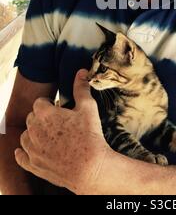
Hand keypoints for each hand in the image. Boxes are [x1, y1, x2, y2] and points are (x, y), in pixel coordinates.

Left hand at [15, 69, 111, 194]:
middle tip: (57, 122)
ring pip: (25, 136)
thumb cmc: (90, 136)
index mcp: (45, 114)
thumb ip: (81, 88)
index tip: (58, 108)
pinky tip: (29, 150)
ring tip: (49, 135)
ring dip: (34, 133)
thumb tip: (81, 71)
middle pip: (31, 118)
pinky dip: (24, 153)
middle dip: (41, 118)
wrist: (90, 167)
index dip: (49, 104)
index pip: (39, 103)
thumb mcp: (88, 108)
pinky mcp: (34, 165)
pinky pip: (21, 156)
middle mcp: (34, 130)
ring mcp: (32, 149)